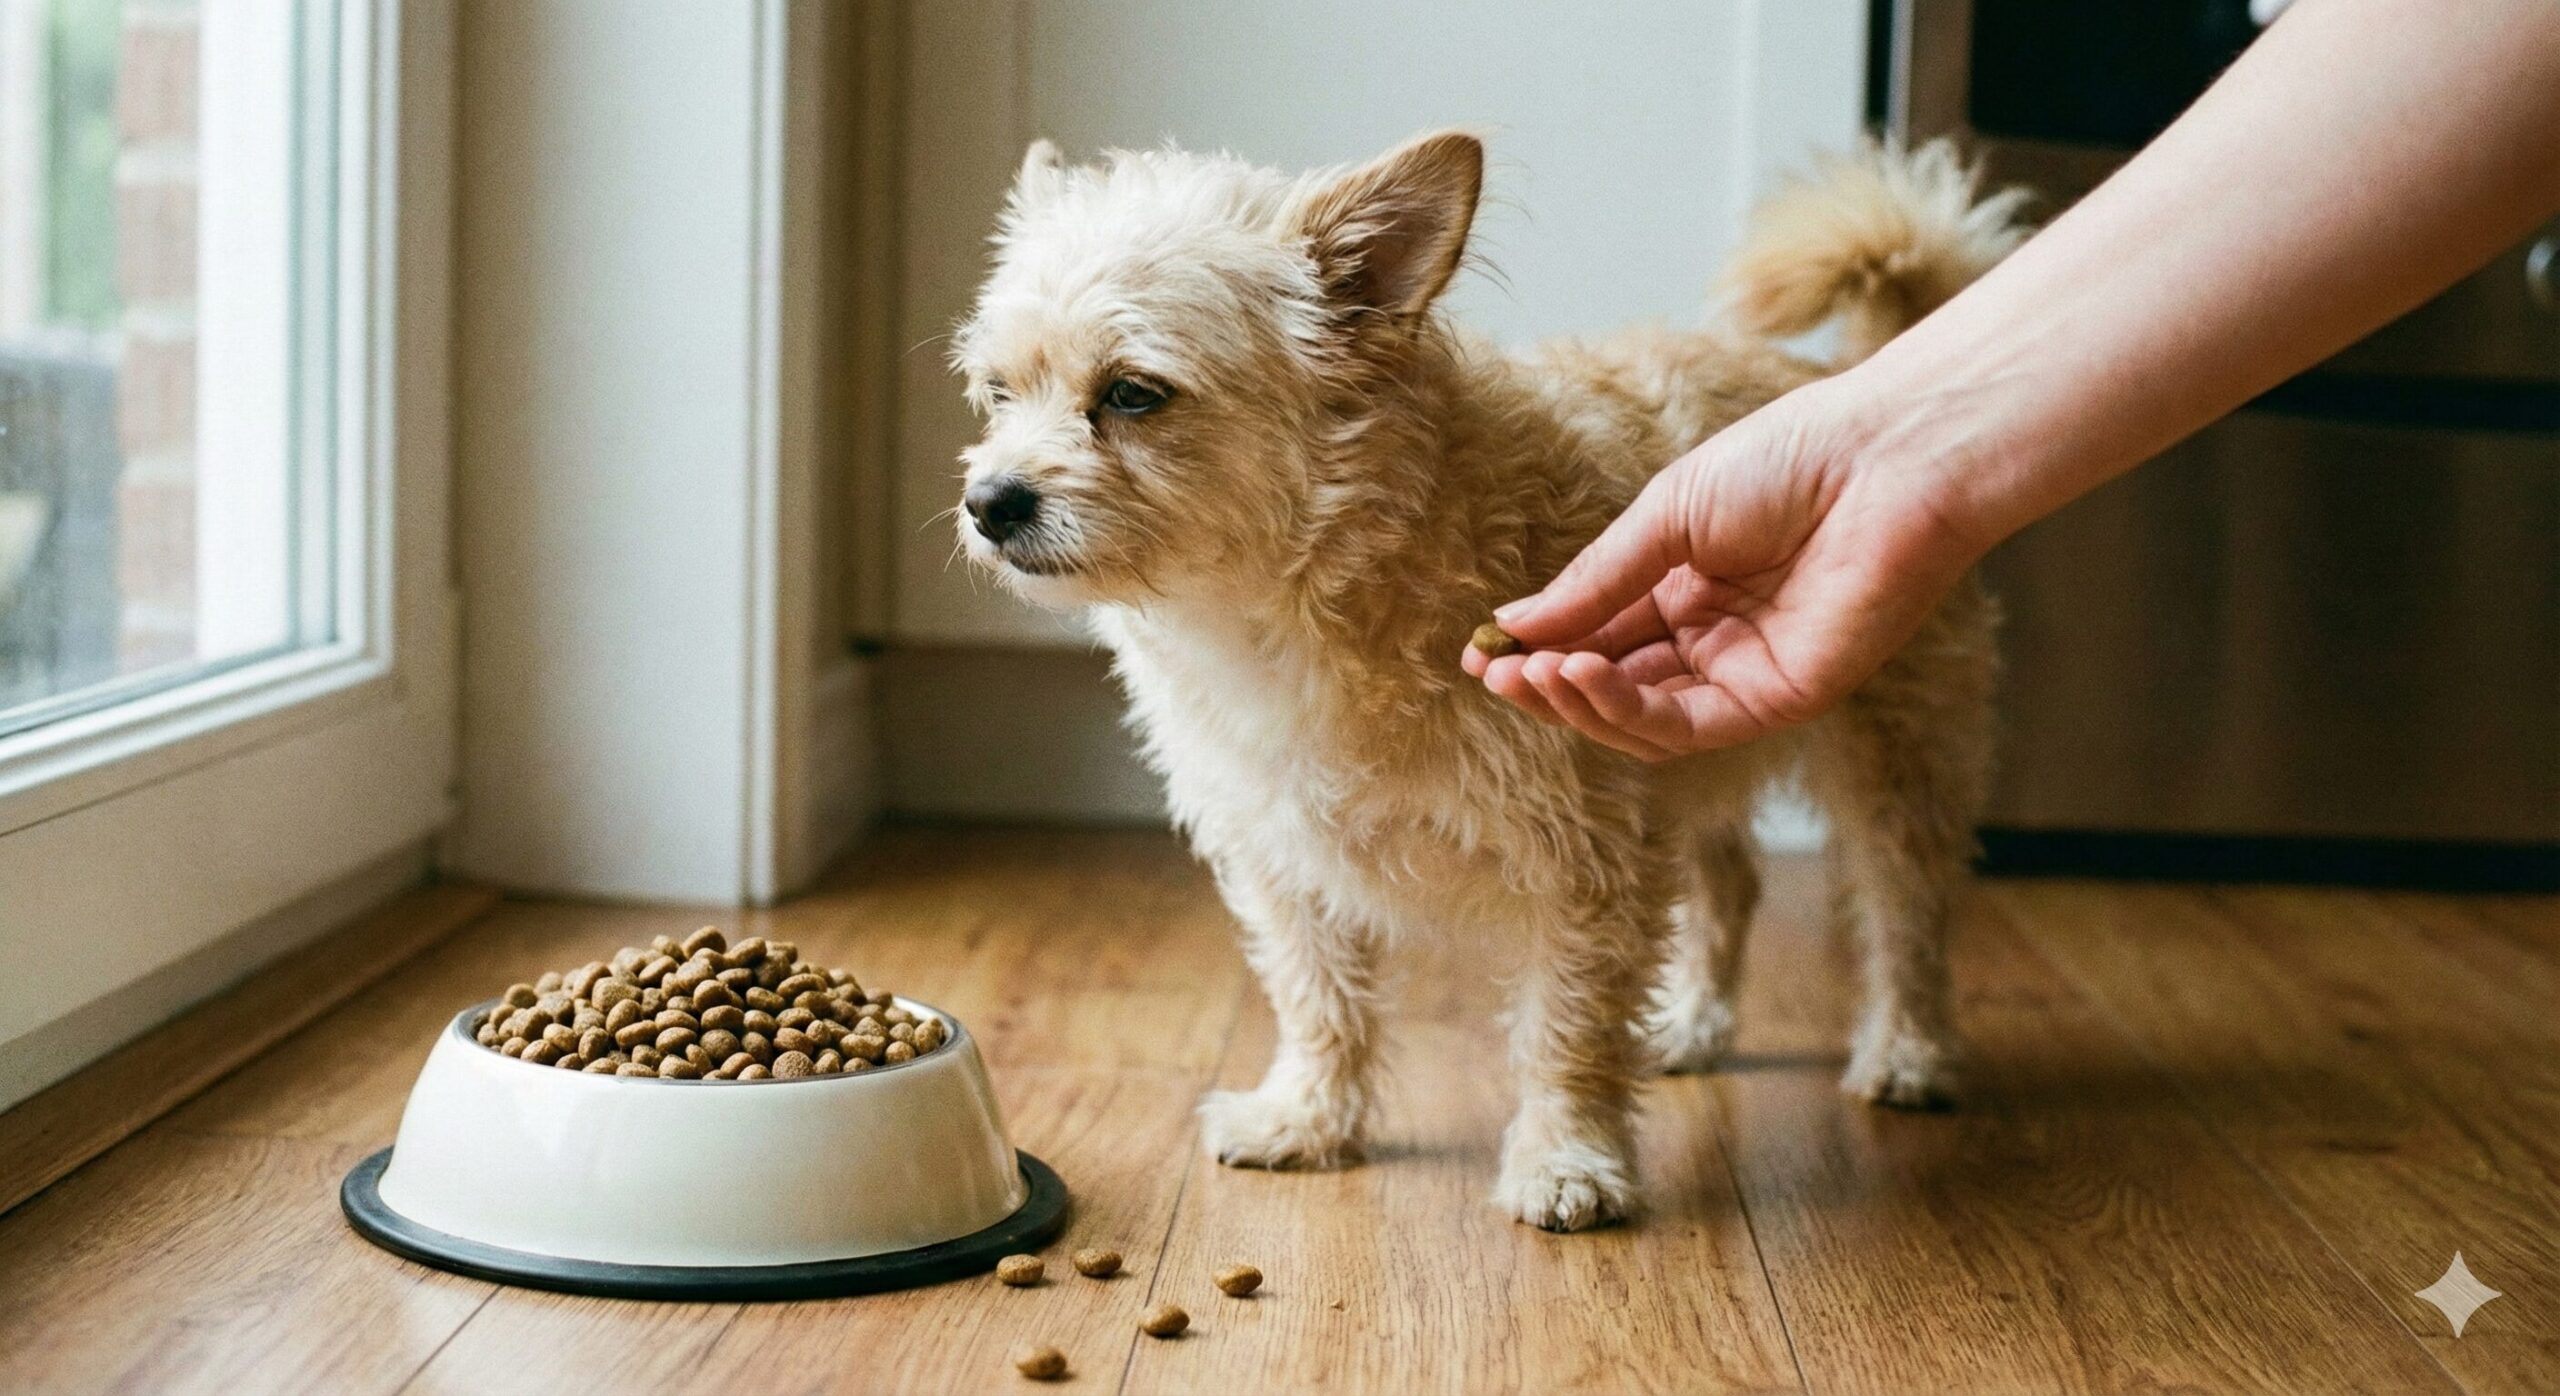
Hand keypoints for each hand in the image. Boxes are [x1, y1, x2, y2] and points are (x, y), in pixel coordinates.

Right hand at [1462, 380, 1986, 759]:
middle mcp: (1713, 638)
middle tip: (1497, 675)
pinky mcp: (1780, 698)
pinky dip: (1628, 710)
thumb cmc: (1789, 462)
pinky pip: (1689, 726)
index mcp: (1685, 586)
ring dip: (1581, 703)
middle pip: (1615, 687)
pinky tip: (1583, 674)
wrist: (1885, 460)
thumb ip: (1594, 582)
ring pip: (1644, 720)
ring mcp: (1746, 672)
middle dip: (1550, 684)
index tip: (1482, 655)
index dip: (1540, 649)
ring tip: (1536, 673)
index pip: (1599, 636)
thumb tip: (1511, 628)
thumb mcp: (1665, 516)